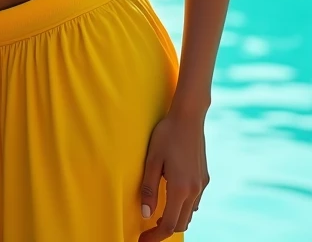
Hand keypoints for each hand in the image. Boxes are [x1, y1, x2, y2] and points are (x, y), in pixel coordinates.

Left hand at [138, 113, 208, 240]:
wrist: (188, 117)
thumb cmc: (166, 135)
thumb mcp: (152, 160)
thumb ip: (148, 188)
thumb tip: (145, 214)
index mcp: (180, 188)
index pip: (168, 224)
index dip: (155, 236)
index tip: (142, 240)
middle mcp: (194, 190)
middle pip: (180, 223)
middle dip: (164, 230)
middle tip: (147, 231)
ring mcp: (201, 184)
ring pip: (189, 214)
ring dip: (174, 219)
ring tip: (158, 216)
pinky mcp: (204, 177)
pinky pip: (194, 201)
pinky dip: (183, 207)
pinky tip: (172, 199)